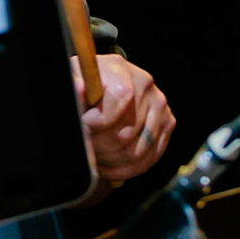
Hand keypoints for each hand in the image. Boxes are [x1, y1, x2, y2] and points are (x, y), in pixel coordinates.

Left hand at [71, 55, 174, 186]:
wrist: (101, 82)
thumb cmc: (84, 82)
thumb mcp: (72, 78)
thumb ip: (73, 86)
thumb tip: (79, 89)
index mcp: (120, 69)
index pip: (120, 98)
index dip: (99, 120)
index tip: (85, 126)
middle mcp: (145, 84)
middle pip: (125, 133)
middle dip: (99, 146)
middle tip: (86, 146)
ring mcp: (159, 105)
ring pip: (136, 152)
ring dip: (111, 161)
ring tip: (94, 157)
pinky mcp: (167, 122)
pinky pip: (149, 159)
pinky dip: (126, 169)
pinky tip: (107, 166)